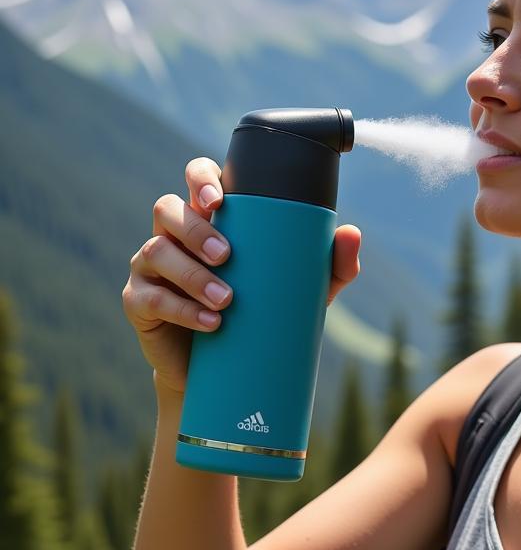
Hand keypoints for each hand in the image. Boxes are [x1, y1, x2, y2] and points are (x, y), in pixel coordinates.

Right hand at [122, 157, 360, 394]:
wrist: (227, 371)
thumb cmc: (264, 313)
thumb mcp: (303, 290)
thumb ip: (331, 263)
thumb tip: (352, 233)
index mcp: (209, 218)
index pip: (196, 178)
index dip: (200, 177)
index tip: (219, 197)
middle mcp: (174, 235)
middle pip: (167, 210)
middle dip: (195, 229)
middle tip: (227, 255)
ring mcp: (151, 266)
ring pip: (156, 251)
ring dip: (192, 275)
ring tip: (227, 301)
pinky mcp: (139, 302)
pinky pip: (149, 298)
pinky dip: (181, 310)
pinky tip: (209, 322)